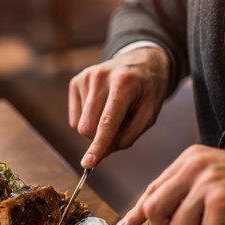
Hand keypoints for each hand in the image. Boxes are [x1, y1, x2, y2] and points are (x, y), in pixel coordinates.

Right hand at [68, 47, 169, 167]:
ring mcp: (86, 77)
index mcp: (124, 84)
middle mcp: (100, 77)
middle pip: (87, 127)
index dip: (98, 145)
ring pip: (79, 124)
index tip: (88, 164)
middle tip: (117, 130)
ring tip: (112, 112)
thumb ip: (128, 135)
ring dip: (95, 127)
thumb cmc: (147, 90)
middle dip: (99, 139)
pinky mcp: (76, 81)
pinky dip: (88, 118)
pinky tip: (101, 106)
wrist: (141, 61)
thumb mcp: (149, 114)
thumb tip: (102, 152)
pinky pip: (75, 117)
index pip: (107, 122)